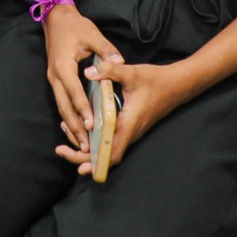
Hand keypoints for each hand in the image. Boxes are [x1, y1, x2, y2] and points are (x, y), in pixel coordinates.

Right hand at [41, 7, 121, 154]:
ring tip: (82, 144)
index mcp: (63, 66)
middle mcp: (55, 76)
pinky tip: (77, 129)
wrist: (56, 18)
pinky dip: (69, 117)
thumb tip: (119, 61)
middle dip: (75, 127)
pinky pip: (61, 103)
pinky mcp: (56, 81)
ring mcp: (53, 80)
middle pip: (64, 106)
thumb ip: (106, 49)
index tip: (91, 125)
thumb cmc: (75, 26)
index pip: (74, 92)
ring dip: (71, 126)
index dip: (82, 109)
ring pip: (61, 107)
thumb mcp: (92, 34)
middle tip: (86, 146)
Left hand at [57, 58, 186, 173]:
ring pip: (105, 148)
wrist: (176, 85)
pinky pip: (109, 139)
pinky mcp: (128, 126)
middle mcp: (128, 132)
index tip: (78, 165)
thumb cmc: (155, 80)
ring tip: (65, 137)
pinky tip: (81, 128)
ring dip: (86, 147)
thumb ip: (109, 71)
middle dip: (82, 157)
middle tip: (60, 150)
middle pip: (104, 156)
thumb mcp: (132, 73)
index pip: (111, 153)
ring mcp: (128, 131)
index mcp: (128, 124)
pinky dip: (93, 138)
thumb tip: (87, 72)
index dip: (95, 162)